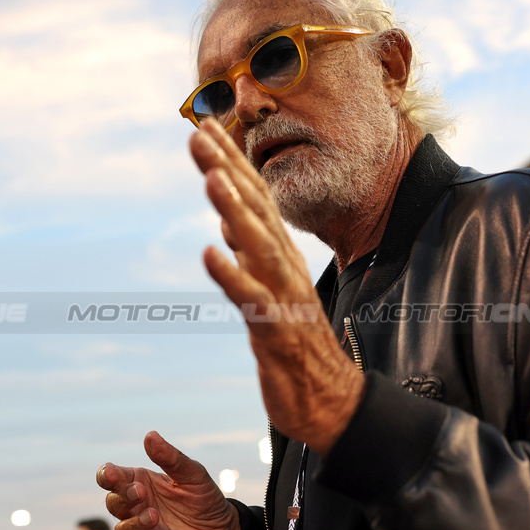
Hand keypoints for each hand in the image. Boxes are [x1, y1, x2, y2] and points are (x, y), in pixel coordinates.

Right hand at [97, 431, 239, 529]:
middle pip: (113, 504)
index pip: (112, 479)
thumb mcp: (192, 474)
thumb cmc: (204, 498)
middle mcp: (137, 509)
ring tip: (154, 516)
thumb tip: (150, 436)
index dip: (107, 476)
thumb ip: (170, 458)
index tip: (113, 474)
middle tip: (141, 492)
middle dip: (123, 498)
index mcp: (140, 484)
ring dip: (134, 524)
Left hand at [193, 118, 363, 453]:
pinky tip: (210, 253)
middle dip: (226, 169)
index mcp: (280, 256)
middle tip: (199, 133)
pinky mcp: (276, 330)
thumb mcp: (267, 291)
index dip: (229, 161)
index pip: (253, 198)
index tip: (203, 126)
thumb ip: (249, 255)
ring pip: (257, 246)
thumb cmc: (296, 346)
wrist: (330, 402)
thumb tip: (227, 222)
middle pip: (254, 209)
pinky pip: (252, 300)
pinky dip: (232, 275)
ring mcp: (282, 297)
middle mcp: (284, 268)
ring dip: (235, 211)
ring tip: (212, 179)